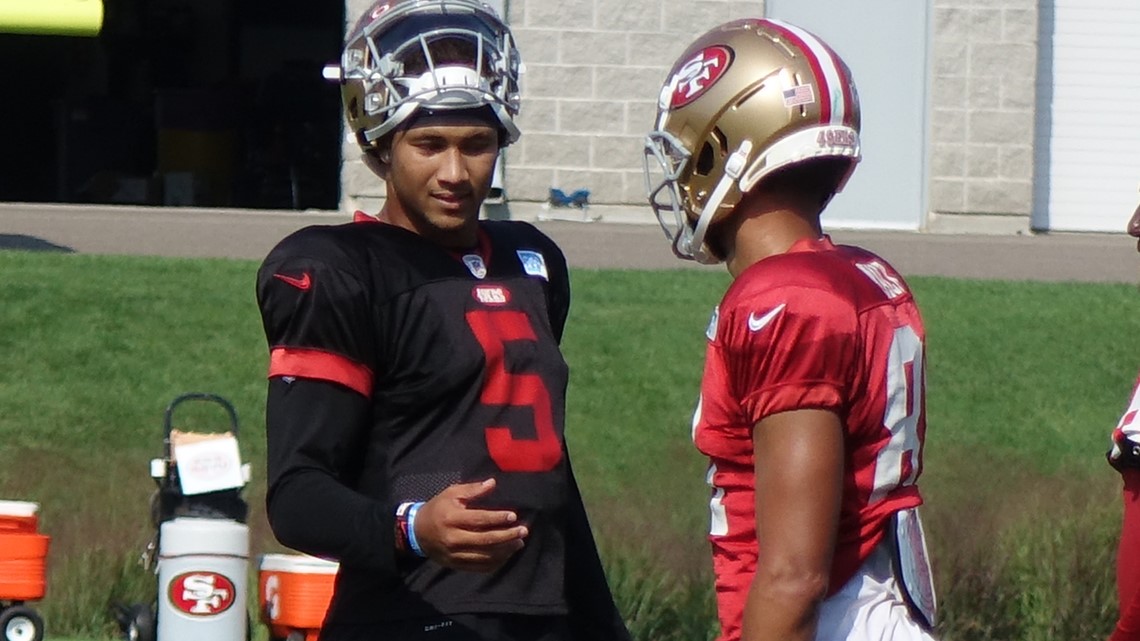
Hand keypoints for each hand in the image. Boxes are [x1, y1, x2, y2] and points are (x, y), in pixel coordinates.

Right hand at [413, 478, 527, 571]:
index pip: (479, 519)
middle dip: (507, 536)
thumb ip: (472, 489)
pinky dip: (495, 563)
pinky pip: (479, 567)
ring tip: (519, 543)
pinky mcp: (456, 565)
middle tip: (523, 531)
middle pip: (485, 540)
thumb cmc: (437, 508)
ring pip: (484, 556)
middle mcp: (453, 538)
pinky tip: (506, 555)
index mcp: (452, 518)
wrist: (416, 532)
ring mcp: (455, 554)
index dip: (497, 518)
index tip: (513, 516)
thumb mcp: (451, 493)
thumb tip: (493, 483)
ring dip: (505, 551)